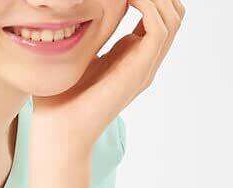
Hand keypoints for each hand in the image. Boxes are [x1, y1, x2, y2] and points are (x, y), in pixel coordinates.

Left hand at [30, 0, 184, 155]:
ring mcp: (145, 67)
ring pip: (172, 18)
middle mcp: (145, 61)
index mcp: (133, 56)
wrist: (59, 130)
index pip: (157, 16)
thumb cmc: (58, 97)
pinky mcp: (140, 70)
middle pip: (173, 14)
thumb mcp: (78, 53)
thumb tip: (87, 6)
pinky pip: (159, 28)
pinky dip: (148, 5)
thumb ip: (91, 30)